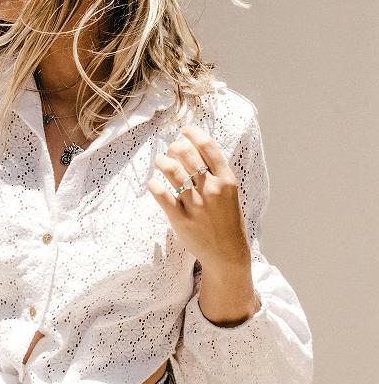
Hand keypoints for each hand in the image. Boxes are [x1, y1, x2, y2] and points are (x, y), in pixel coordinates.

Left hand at [145, 124, 251, 269]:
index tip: (185, 130)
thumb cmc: (227, 221)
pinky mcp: (181, 219)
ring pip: (173, 171)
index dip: (194, 134)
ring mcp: (196, 204)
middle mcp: (212, 189)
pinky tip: (153, 183)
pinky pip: (162, 196)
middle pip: (188, 155)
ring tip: (160, 162)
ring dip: (162, 161)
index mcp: (227, 180)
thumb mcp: (230, 194)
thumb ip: (216, 174)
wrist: (227, 254)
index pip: (209, 148)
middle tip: (171, 150)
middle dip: (175, 147)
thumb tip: (196, 151)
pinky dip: (154, 185)